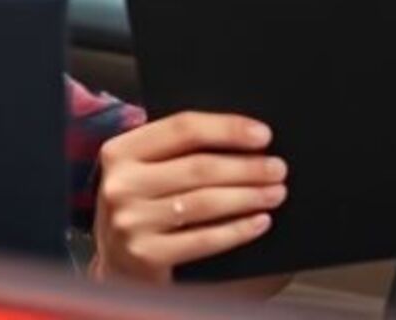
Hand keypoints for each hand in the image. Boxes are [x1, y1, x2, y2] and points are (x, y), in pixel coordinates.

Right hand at [91, 111, 286, 282]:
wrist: (117, 267)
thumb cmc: (141, 208)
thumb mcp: (144, 171)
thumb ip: (176, 152)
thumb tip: (242, 138)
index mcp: (119, 151)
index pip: (182, 128)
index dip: (227, 128)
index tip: (263, 134)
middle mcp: (120, 185)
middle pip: (198, 167)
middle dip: (246, 167)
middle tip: (277, 168)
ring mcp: (130, 222)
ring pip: (204, 202)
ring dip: (248, 196)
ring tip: (275, 193)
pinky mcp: (145, 256)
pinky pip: (204, 239)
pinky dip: (238, 230)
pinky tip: (259, 221)